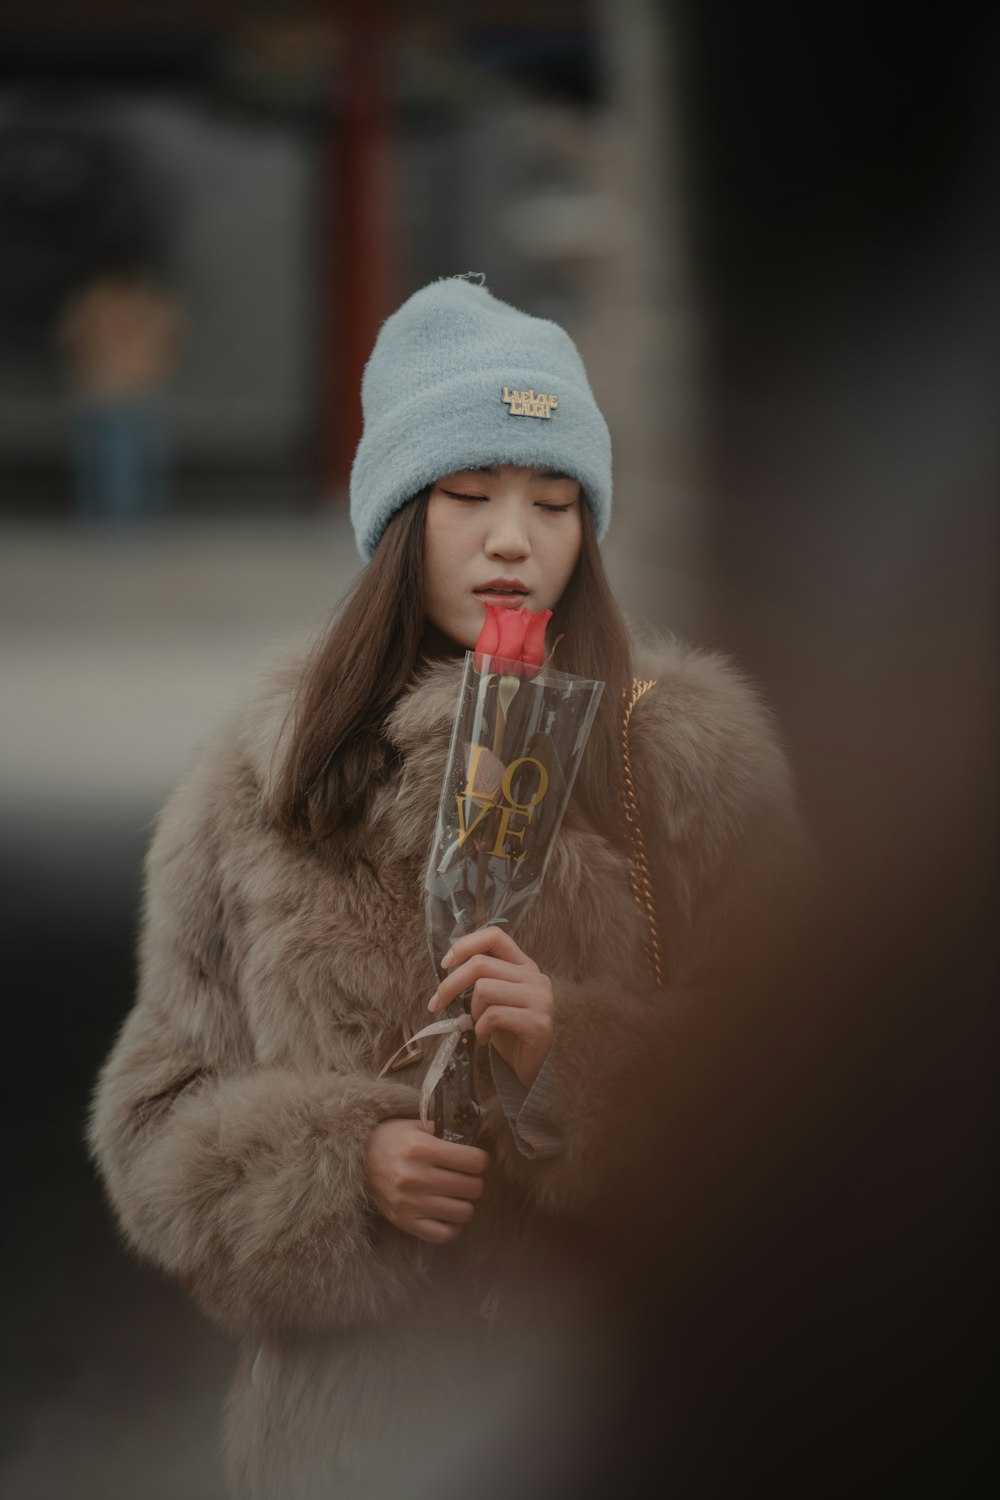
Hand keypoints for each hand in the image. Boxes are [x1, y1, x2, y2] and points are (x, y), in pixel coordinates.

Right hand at [364, 1119, 488, 1244]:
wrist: (357, 1160)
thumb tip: (474, 1139)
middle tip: (465, 1177)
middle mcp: (415, 1177)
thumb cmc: (392, 1140)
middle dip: (474, 1180)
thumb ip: (445, 1130)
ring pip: (464, 1212)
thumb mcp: (416, 1125)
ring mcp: (409, 1203)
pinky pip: (444, 1234)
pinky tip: (448, 1213)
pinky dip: (452, 1226)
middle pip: (473, 1188)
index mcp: (421, 1148)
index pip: (474, 1161)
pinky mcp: (403, 1222)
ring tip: (456, 1194)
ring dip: (465, 1203)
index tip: (474, 1160)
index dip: (479, 1160)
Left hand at [429, 926, 554, 1090]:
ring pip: (484, 989)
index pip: (495, 936)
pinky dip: (481, 1030)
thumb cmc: (510, 1034)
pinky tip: (485, 1040)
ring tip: (478, 1026)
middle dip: (450, 985)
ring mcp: (540, 999)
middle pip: (480, 964)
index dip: (465, 945)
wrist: (535, 1069)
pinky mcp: (538, 1023)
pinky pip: (493, 1016)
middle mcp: (535, 977)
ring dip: (472, 1012)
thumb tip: (447, 968)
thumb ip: (482, 981)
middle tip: (436, 1004)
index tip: (445, 964)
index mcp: (524, 966)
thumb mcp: (494, 1001)